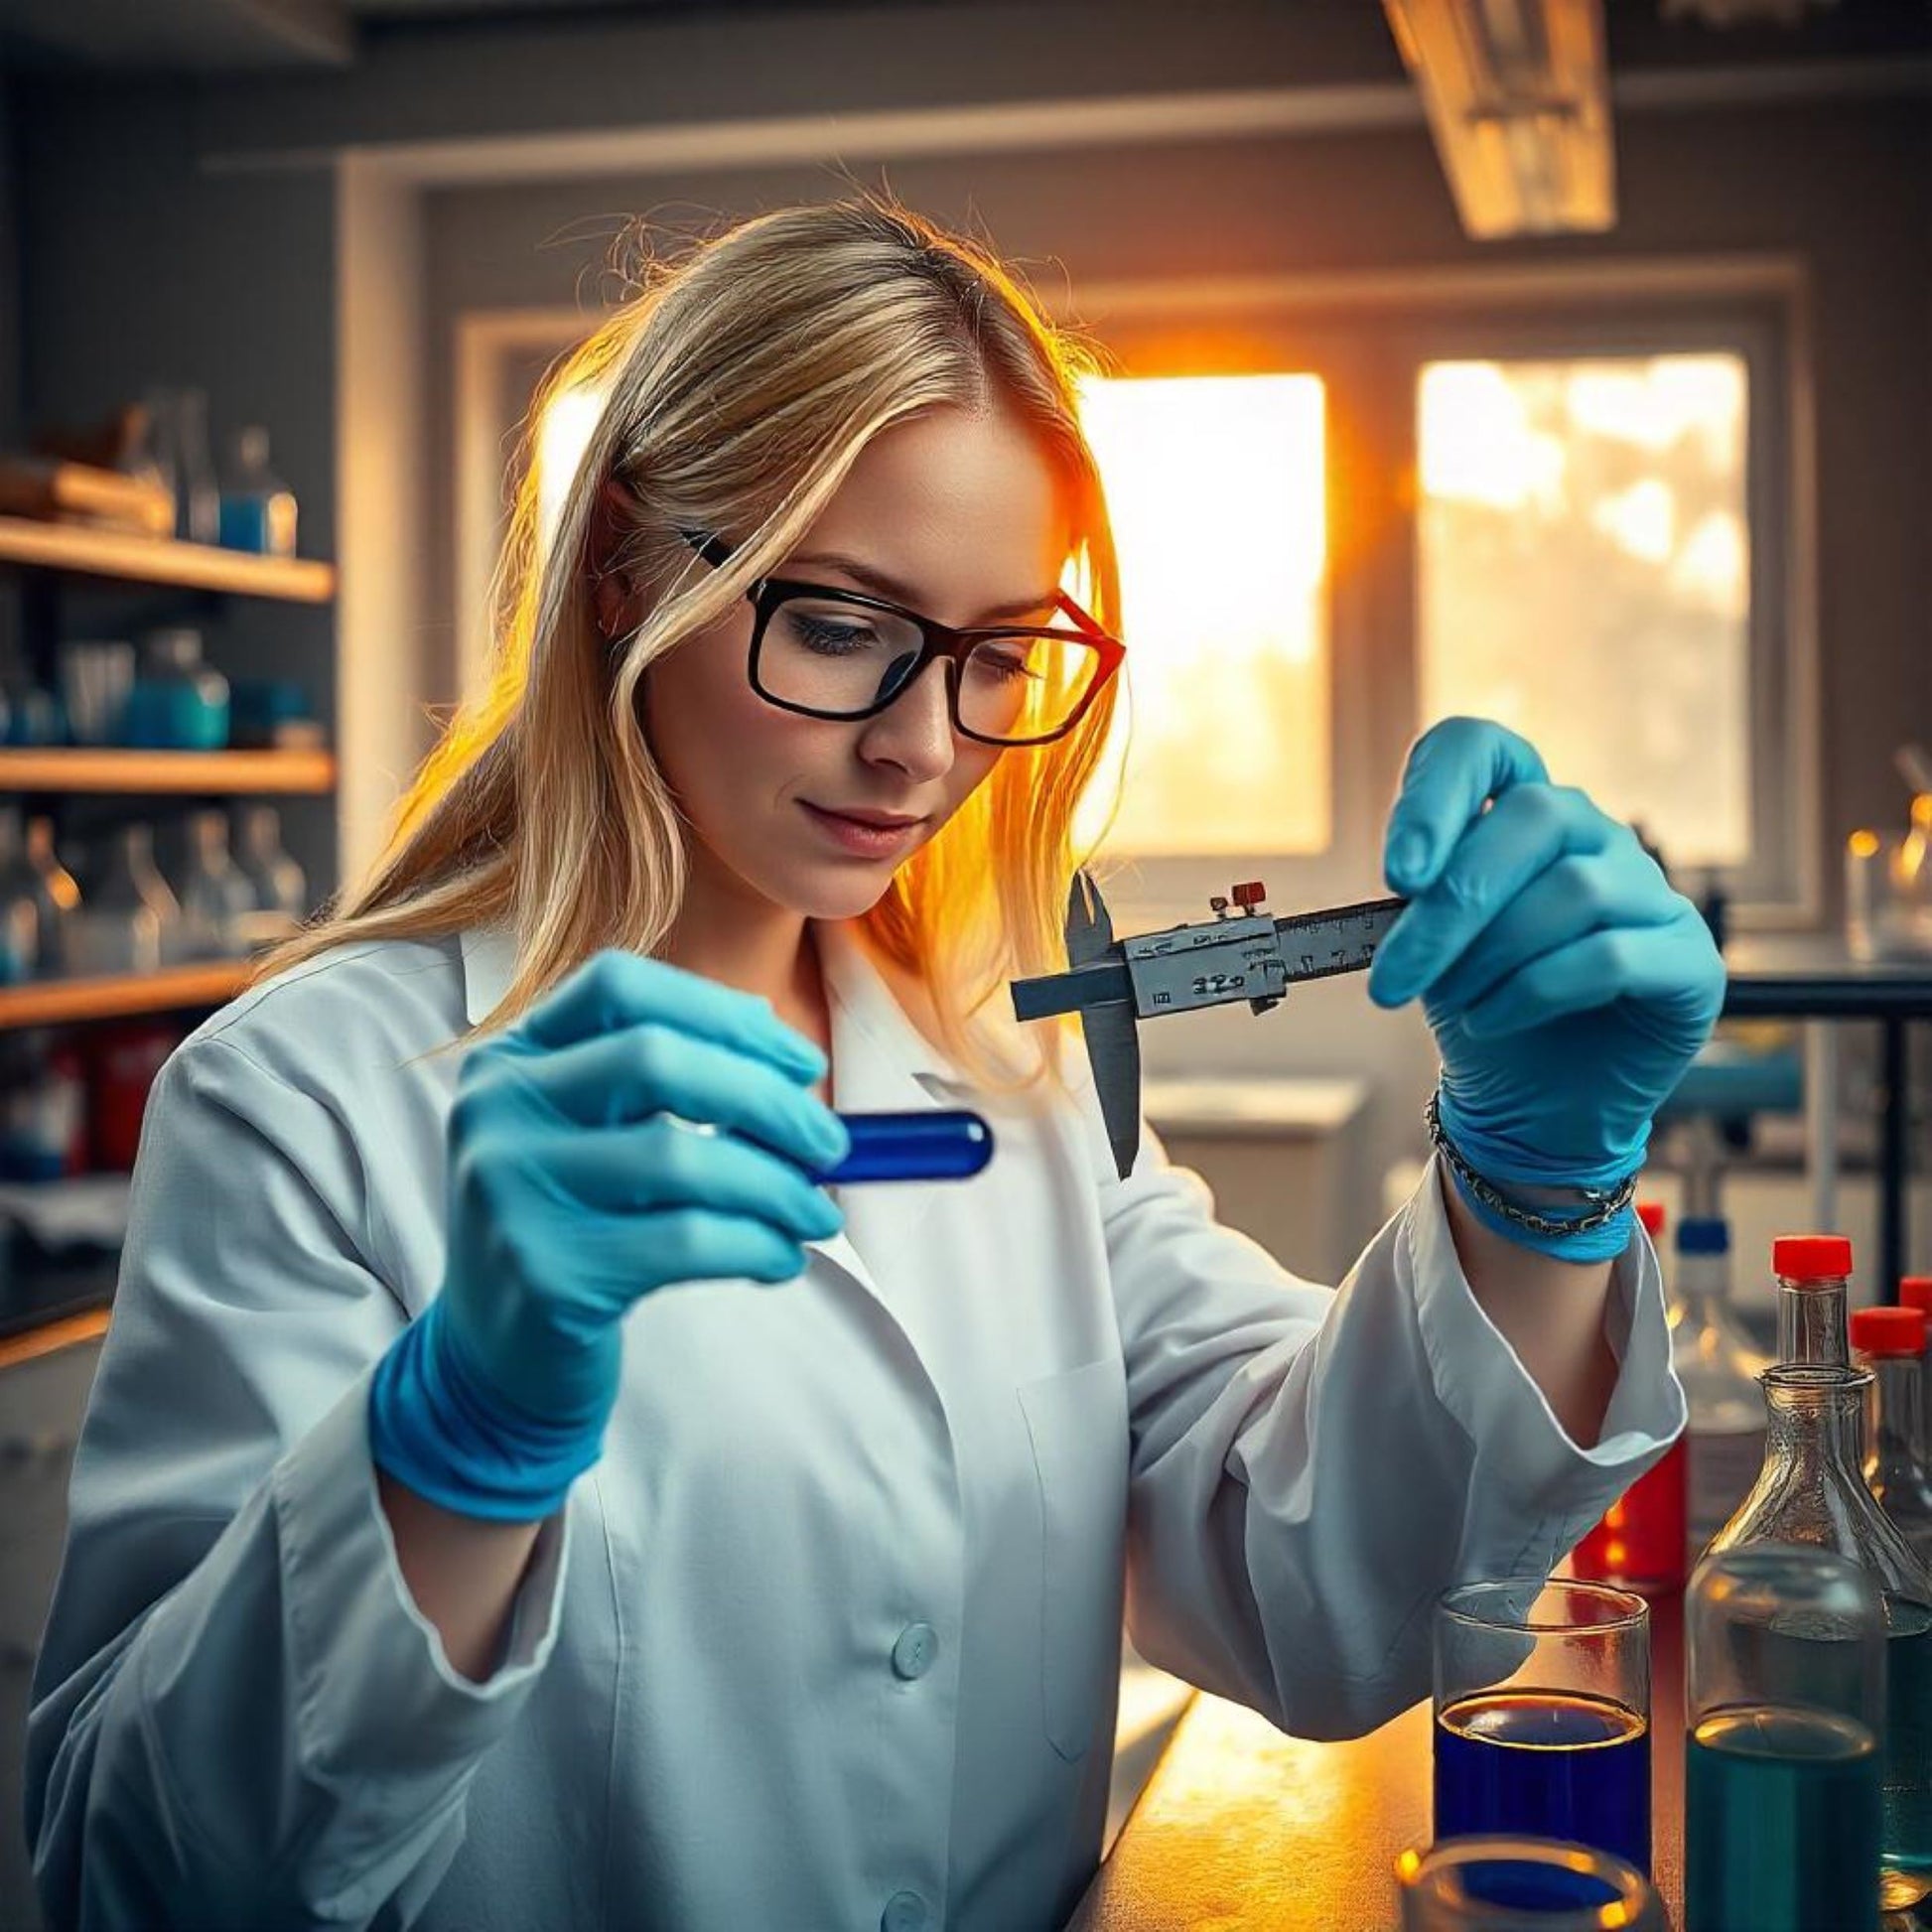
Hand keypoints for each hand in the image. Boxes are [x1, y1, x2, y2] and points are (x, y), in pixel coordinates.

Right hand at [369, 949, 849, 1517]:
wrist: (496, 1361)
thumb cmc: (576, 1230)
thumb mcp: (593, 1138)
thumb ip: (668, 1084)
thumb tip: (790, 1059)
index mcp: (510, 1058)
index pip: (621, 987)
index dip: (724, 1014)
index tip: (801, 1061)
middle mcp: (496, 1111)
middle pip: (656, 1060)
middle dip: (767, 1099)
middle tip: (831, 1145)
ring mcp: (509, 1191)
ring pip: (680, 1158)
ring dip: (777, 1185)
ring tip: (817, 1214)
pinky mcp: (545, 1273)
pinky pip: (684, 1241)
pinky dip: (757, 1244)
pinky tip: (782, 1257)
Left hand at [1367, 718, 1724, 1226]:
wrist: (1536, 1103)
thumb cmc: (1481, 1006)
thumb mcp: (1431, 948)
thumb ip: (1424, 901)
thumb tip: (1404, 884)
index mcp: (1522, 814)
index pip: (1482, 746)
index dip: (1437, 790)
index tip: (1397, 874)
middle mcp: (1594, 836)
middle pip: (1534, 817)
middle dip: (1451, 905)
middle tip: (1393, 975)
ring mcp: (1651, 893)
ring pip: (1574, 888)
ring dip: (1492, 953)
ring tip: (1452, 1001)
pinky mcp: (1688, 960)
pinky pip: (1611, 955)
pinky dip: (1534, 991)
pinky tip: (1492, 1018)